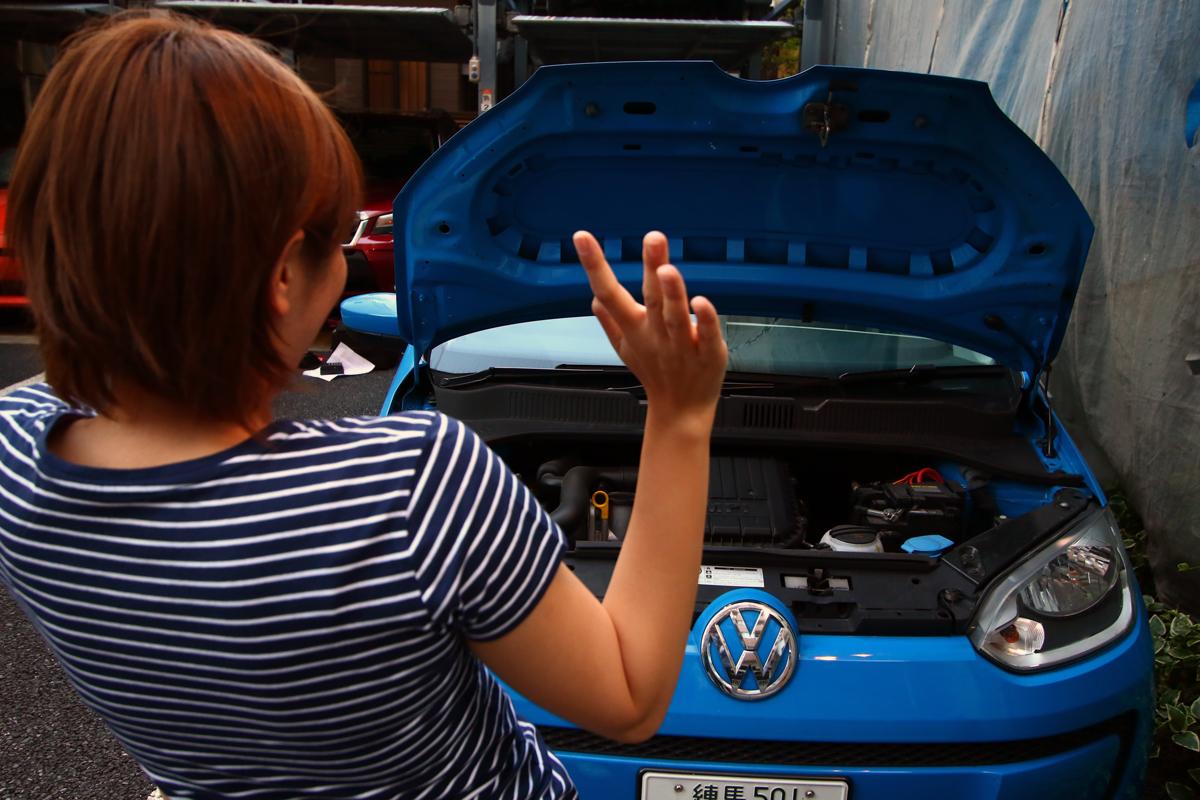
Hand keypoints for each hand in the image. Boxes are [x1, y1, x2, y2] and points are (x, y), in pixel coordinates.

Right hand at [574, 230, 727, 425]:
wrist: (680, 411)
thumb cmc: (654, 375)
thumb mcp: (626, 349)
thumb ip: (610, 322)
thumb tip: (594, 298)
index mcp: (633, 328)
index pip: (608, 292)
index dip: (594, 264)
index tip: (582, 236)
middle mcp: (656, 333)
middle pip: (651, 297)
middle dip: (651, 266)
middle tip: (652, 237)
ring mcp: (682, 343)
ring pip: (675, 315)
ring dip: (672, 292)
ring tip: (667, 269)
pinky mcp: (708, 352)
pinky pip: (707, 333)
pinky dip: (704, 319)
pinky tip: (701, 302)